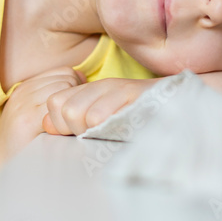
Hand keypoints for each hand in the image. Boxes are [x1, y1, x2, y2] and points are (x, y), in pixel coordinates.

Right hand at [0, 67, 85, 170]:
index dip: (75, 87)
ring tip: (69, 124)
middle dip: (76, 96)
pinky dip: (65, 118)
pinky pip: (57, 107)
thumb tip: (82, 76)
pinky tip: (64, 131)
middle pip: (67, 78)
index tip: (75, 107)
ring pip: (64, 90)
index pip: (64, 71)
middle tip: (74, 118)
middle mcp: (24, 91)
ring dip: (72, 107)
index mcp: (27, 86)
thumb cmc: (23, 139)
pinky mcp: (27, 119)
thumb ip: (56, 92)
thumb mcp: (36, 110)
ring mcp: (23, 104)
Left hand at [43, 77, 158, 135]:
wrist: (175, 107)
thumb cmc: (138, 119)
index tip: (81, 132)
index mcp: (91, 90)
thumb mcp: (102, 120)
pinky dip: (109, 128)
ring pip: (85, 115)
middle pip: (67, 110)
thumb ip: (71, 121)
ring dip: (95, 131)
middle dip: (77, 129)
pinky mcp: (135, 96)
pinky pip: (104, 116)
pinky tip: (121, 130)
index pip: (54, 103)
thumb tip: (45, 124)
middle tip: (98, 135)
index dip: (61, 124)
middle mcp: (103, 86)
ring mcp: (120, 89)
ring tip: (111, 133)